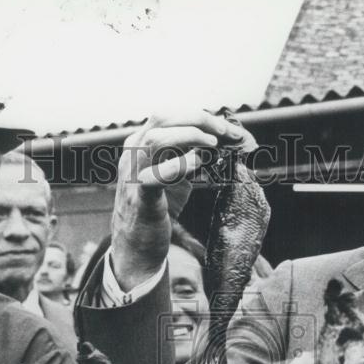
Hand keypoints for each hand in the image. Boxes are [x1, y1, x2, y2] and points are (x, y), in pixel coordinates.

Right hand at [110, 111, 254, 290]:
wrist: (137, 248)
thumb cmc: (158, 208)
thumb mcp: (174, 175)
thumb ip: (190, 155)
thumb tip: (225, 141)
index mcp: (140, 144)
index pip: (170, 116)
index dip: (202, 117)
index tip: (230, 129)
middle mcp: (133, 154)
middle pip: (163, 118)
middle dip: (200, 119)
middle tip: (227, 132)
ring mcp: (133, 175)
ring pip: (155, 140)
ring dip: (190, 136)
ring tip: (214, 145)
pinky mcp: (140, 200)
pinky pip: (155, 177)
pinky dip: (179, 166)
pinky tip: (199, 164)